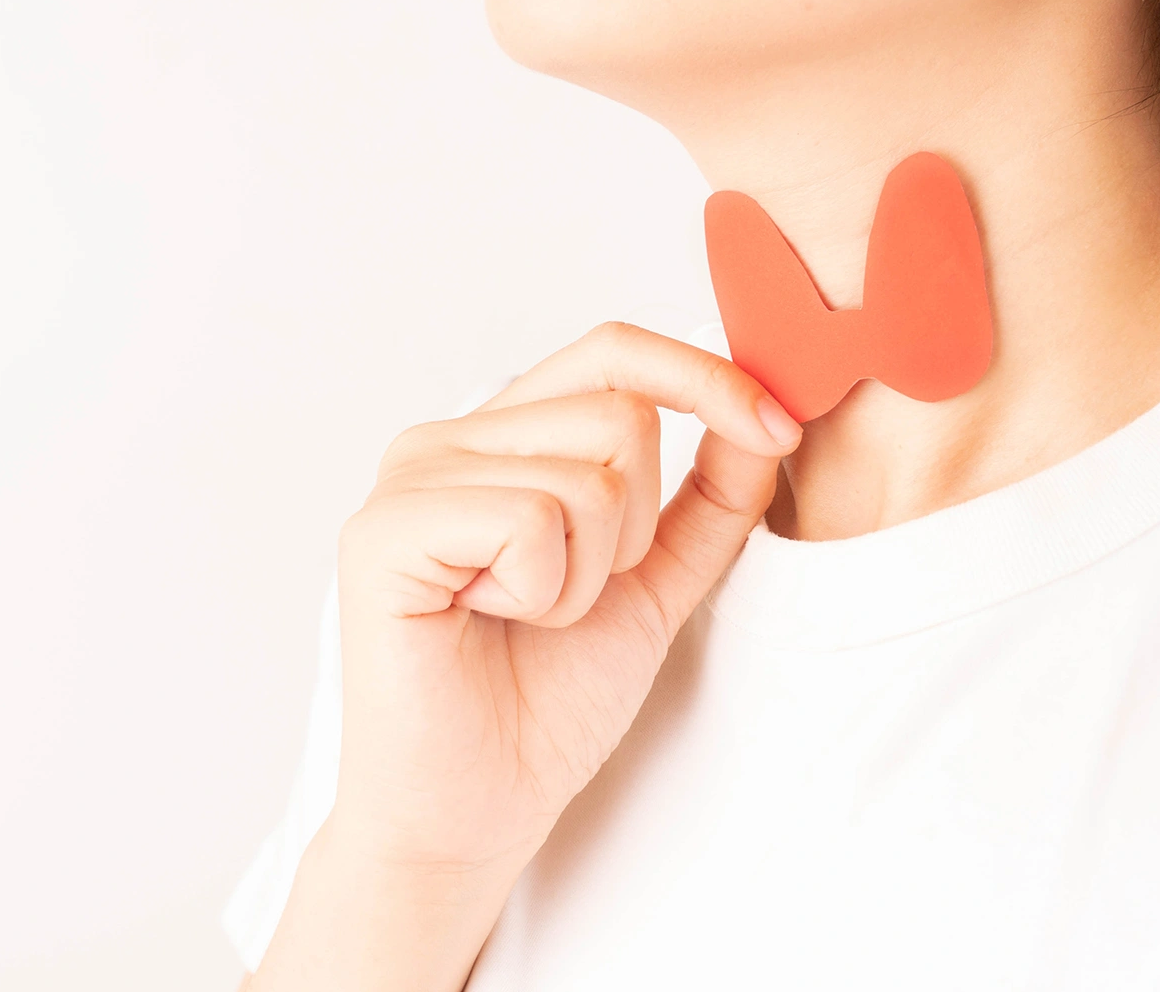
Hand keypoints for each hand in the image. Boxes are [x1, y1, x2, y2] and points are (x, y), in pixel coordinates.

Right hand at [330, 321, 802, 874]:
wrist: (478, 806)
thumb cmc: (544, 701)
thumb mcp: (656, 582)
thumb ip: (709, 497)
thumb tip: (767, 418)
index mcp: (499, 438)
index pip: (613, 353)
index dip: (705, 379)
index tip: (776, 431)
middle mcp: (445, 441)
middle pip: (619, 415)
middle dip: (636, 531)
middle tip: (570, 598)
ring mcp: (408, 480)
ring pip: (586, 478)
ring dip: (587, 576)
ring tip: (526, 618)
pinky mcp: (383, 533)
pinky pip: (528, 520)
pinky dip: (540, 590)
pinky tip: (488, 622)